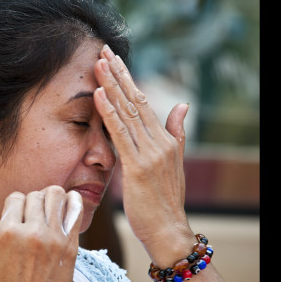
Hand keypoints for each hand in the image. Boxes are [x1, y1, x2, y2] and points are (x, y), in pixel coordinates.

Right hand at [0, 186, 83, 281]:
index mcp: (7, 233)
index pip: (15, 197)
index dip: (13, 206)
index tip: (13, 221)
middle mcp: (33, 233)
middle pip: (36, 195)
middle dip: (31, 202)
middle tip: (29, 219)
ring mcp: (55, 239)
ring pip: (57, 196)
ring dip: (51, 199)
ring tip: (46, 212)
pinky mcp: (71, 247)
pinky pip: (75, 211)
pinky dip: (72, 202)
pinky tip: (68, 204)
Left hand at [93, 44, 193, 267]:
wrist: (168, 230)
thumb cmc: (165, 201)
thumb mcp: (173, 163)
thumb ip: (176, 133)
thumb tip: (182, 105)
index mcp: (166, 140)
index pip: (144, 102)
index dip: (128, 79)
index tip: (114, 60)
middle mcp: (159, 142)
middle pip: (135, 101)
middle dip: (118, 74)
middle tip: (103, 51)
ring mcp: (149, 153)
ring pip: (127, 113)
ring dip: (111, 86)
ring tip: (98, 64)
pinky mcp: (137, 167)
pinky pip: (120, 135)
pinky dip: (109, 113)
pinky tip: (99, 95)